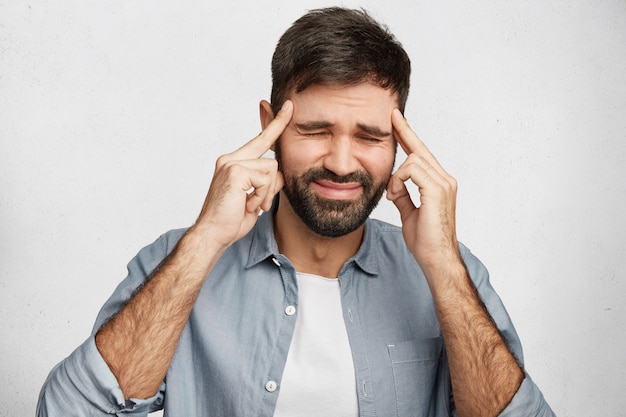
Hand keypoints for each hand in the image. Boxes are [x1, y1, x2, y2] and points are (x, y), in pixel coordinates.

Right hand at [192, 100, 292, 248]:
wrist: (213, 234)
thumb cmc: (231, 220)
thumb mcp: (255, 198)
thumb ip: (267, 182)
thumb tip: (280, 174)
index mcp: (234, 162)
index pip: (260, 139)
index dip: (275, 123)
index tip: (289, 107)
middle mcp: (230, 159)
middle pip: (270, 152)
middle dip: (273, 169)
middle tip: (263, 179)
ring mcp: (231, 163)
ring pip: (272, 168)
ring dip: (267, 192)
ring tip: (251, 205)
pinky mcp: (235, 171)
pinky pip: (266, 178)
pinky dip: (262, 195)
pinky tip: (247, 205)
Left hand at [386, 109, 460, 274]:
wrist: (437, 259)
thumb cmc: (426, 241)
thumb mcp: (409, 213)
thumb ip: (403, 196)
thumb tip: (393, 186)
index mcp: (440, 184)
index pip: (422, 154)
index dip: (409, 137)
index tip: (397, 122)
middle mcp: (445, 179)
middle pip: (420, 149)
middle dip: (404, 132)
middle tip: (391, 117)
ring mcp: (443, 183)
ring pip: (414, 158)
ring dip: (396, 175)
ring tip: (393, 193)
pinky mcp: (437, 190)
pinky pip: (411, 170)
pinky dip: (399, 180)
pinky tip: (395, 193)